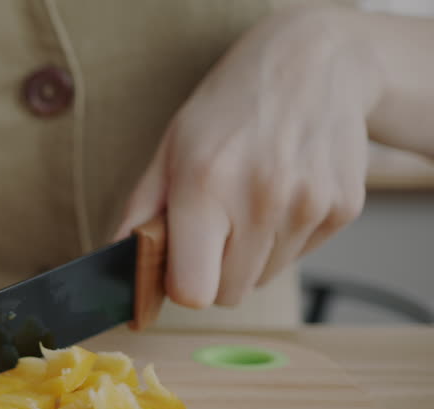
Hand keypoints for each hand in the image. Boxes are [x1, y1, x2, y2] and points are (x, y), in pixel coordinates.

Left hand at [116, 7, 379, 308]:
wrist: (311, 63)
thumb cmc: (229, 109)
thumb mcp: (170, 150)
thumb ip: (141, 213)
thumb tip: (116, 263)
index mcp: (206, 187)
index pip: (194, 290)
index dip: (182, 286)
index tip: (179, 267)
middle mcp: (262, 199)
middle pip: (230, 293)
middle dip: (215, 271)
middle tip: (214, 227)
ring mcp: (309, 204)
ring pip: (265, 278)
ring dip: (252, 255)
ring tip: (250, 201)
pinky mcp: (344, 208)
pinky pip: (300, 256)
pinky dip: (286, 237)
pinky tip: (284, 192)